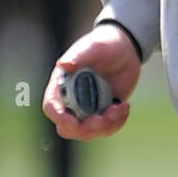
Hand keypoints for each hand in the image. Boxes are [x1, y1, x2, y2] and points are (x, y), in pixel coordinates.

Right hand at [42, 24, 141, 141]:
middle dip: (84, 129)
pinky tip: (125, 106)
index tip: (72, 122)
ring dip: (105, 126)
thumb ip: (79, 55)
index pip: (51, 106)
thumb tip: (63, 64)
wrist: (126, 48)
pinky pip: (106, 129)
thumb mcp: (94, 47)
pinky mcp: (104, 112)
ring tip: (120, 107)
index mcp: (62, 84)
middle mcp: (72, 99)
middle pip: (68, 128)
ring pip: (88, 132)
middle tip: (103, 118)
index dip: (58, 117)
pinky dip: (117, 123)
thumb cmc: (105, 44)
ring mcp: (88, 108)